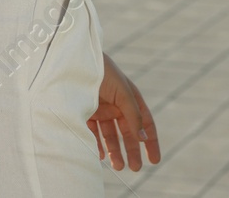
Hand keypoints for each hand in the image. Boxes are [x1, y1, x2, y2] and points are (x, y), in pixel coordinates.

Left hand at [86, 53, 159, 170]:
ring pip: (110, 135)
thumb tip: (144, 138)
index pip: (145, 123)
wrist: (74, 59)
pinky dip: (96, 144)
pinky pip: (92, 132)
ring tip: (118, 167)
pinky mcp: (84, 111)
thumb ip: (133, 114)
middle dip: (132, 150)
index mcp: (130, 98)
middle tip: (135, 168)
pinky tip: (100, 156)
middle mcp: (116, 105)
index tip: (154, 160)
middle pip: (127, 133)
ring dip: (115, 151)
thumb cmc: (102, 71)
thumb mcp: (122, 91)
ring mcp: (100, 109)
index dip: (151, 141)